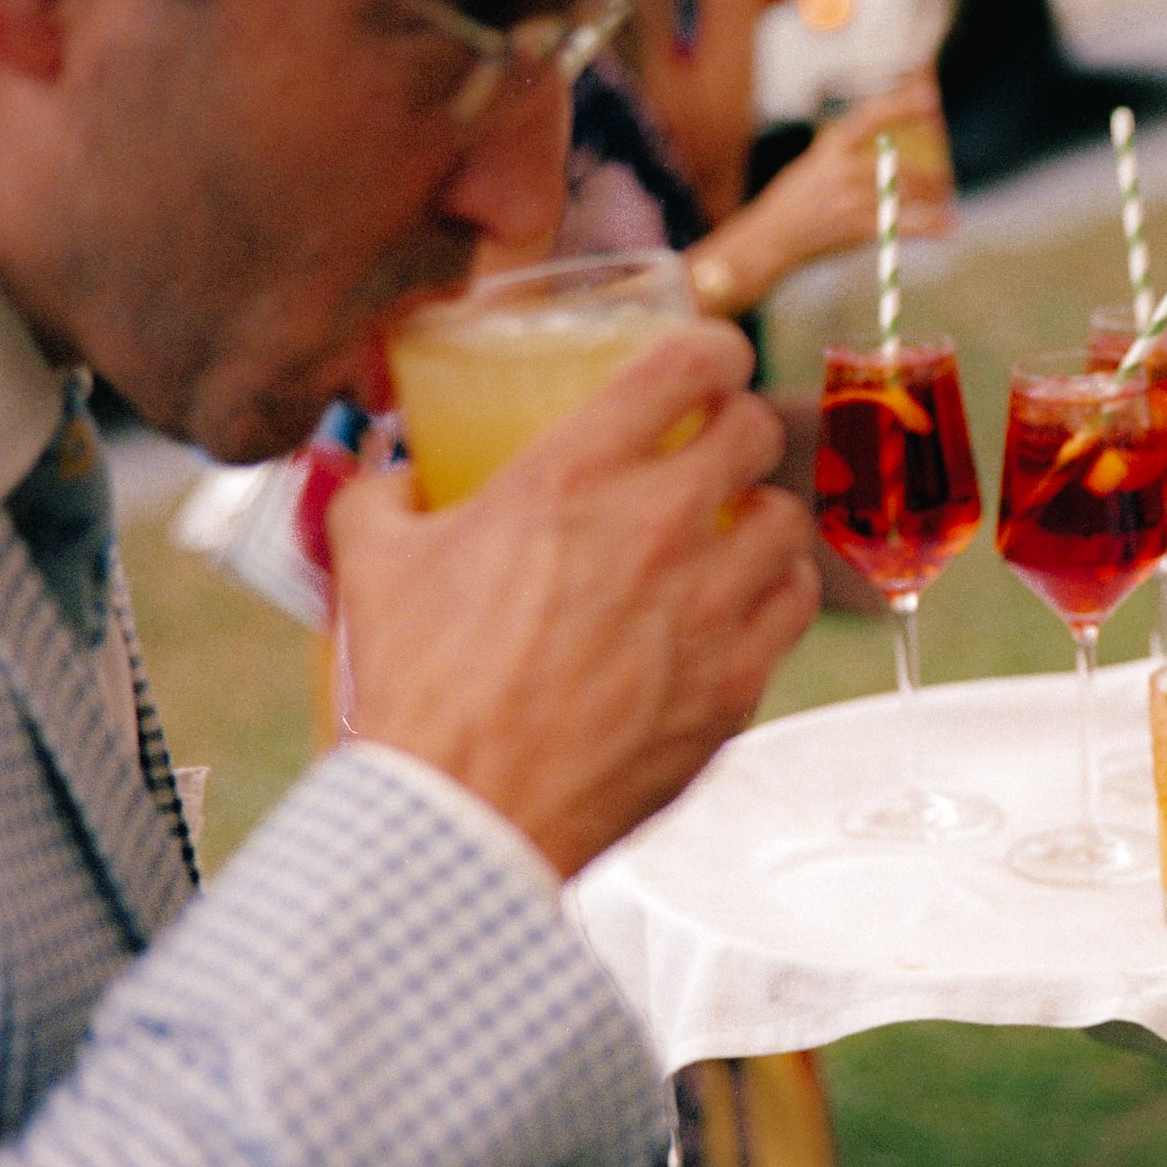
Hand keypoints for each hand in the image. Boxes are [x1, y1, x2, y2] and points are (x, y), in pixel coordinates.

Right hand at [328, 320, 821, 877]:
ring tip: (730, 532)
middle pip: (751, 432)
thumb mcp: (373, 566)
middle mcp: (655, 528)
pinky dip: (775, 591)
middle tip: (712, 448)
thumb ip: (384, 496)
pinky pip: (793, 604)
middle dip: (734, 428)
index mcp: (569, 477)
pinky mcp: (734, 682)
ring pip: (787, 519)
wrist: (463, 818)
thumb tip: (395, 476)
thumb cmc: (419, 696)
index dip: (712, 348)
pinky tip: (745, 600)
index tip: (710, 360)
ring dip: (760, 515)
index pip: (687, 363)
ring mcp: (706, 607)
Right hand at [707, 77, 955, 306]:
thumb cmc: (790, 204)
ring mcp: (851, 199)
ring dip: (933, 195)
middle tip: (945, 178)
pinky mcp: (857, 228)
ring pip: (906, 191)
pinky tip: (946, 225)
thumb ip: (842, 158)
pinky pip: (904, 224)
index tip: (929, 97)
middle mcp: (842, 169)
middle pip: (899, 163)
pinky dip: (930, 225)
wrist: (768, 240)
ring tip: (945, 198)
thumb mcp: (810, 167)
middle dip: (928, 173)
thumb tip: (882, 153)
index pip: (870, 117)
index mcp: (829, 148)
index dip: (901, 104)